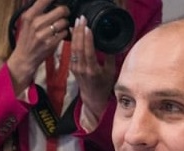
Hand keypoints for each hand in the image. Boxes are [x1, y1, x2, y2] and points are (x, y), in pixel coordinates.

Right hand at [7, 0, 70, 94]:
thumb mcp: (27, 22)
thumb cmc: (27, 39)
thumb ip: (38, 10)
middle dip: (65, 11)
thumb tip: (52, 1)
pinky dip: (64, 33)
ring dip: (65, 23)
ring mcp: (43, 34)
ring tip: (60, 26)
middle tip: (64, 13)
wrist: (24, 58)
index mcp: (30, 15)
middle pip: (61, 10)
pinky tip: (58, 34)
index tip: (58, 1)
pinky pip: (64, 33)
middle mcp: (36, 23)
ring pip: (64, 22)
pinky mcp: (50, 43)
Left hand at [69, 16, 116, 131]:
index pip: (88, 52)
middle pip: (78, 47)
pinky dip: (72, 40)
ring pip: (73, 48)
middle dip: (79, 31)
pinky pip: (71, 51)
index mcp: (93, 70)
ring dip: (75, 34)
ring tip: (77, 21)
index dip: (87, 39)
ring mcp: (76, 68)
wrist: (93, 98)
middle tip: (82, 19)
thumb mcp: (111, 72)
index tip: (88, 27)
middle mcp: (82, 69)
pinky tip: (72, 31)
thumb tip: (112, 42)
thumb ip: (111, 57)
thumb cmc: (104, 85)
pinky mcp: (72, 67)